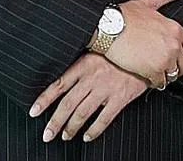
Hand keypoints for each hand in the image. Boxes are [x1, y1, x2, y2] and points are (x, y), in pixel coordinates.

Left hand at [30, 54, 146, 142]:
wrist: (148, 48)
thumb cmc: (122, 46)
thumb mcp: (99, 46)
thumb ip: (83, 59)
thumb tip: (66, 68)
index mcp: (84, 64)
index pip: (59, 84)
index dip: (44, 100)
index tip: (34, 112)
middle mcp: (92, 78)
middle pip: (68, 104)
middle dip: (55, 122)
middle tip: (47, 135)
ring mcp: (106, 89)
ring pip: (83, 113)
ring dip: (71, 128)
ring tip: (65, 136)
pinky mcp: (121, 98)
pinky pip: (104, 119)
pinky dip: (94, 130)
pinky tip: (87, 137)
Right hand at [105, 0, 182, 86]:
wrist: (108, 28)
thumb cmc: (124, 15)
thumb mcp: (148, 1)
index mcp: (174, 29)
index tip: (182, 59)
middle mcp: (173, 44)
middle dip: (177, 67)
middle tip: (168, 68)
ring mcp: (164, 59)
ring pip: (173, 75)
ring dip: (167, 76)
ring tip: (158, 73)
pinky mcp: (153, 70)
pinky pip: (160, 82)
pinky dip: (155, 82)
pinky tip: (149, 77)